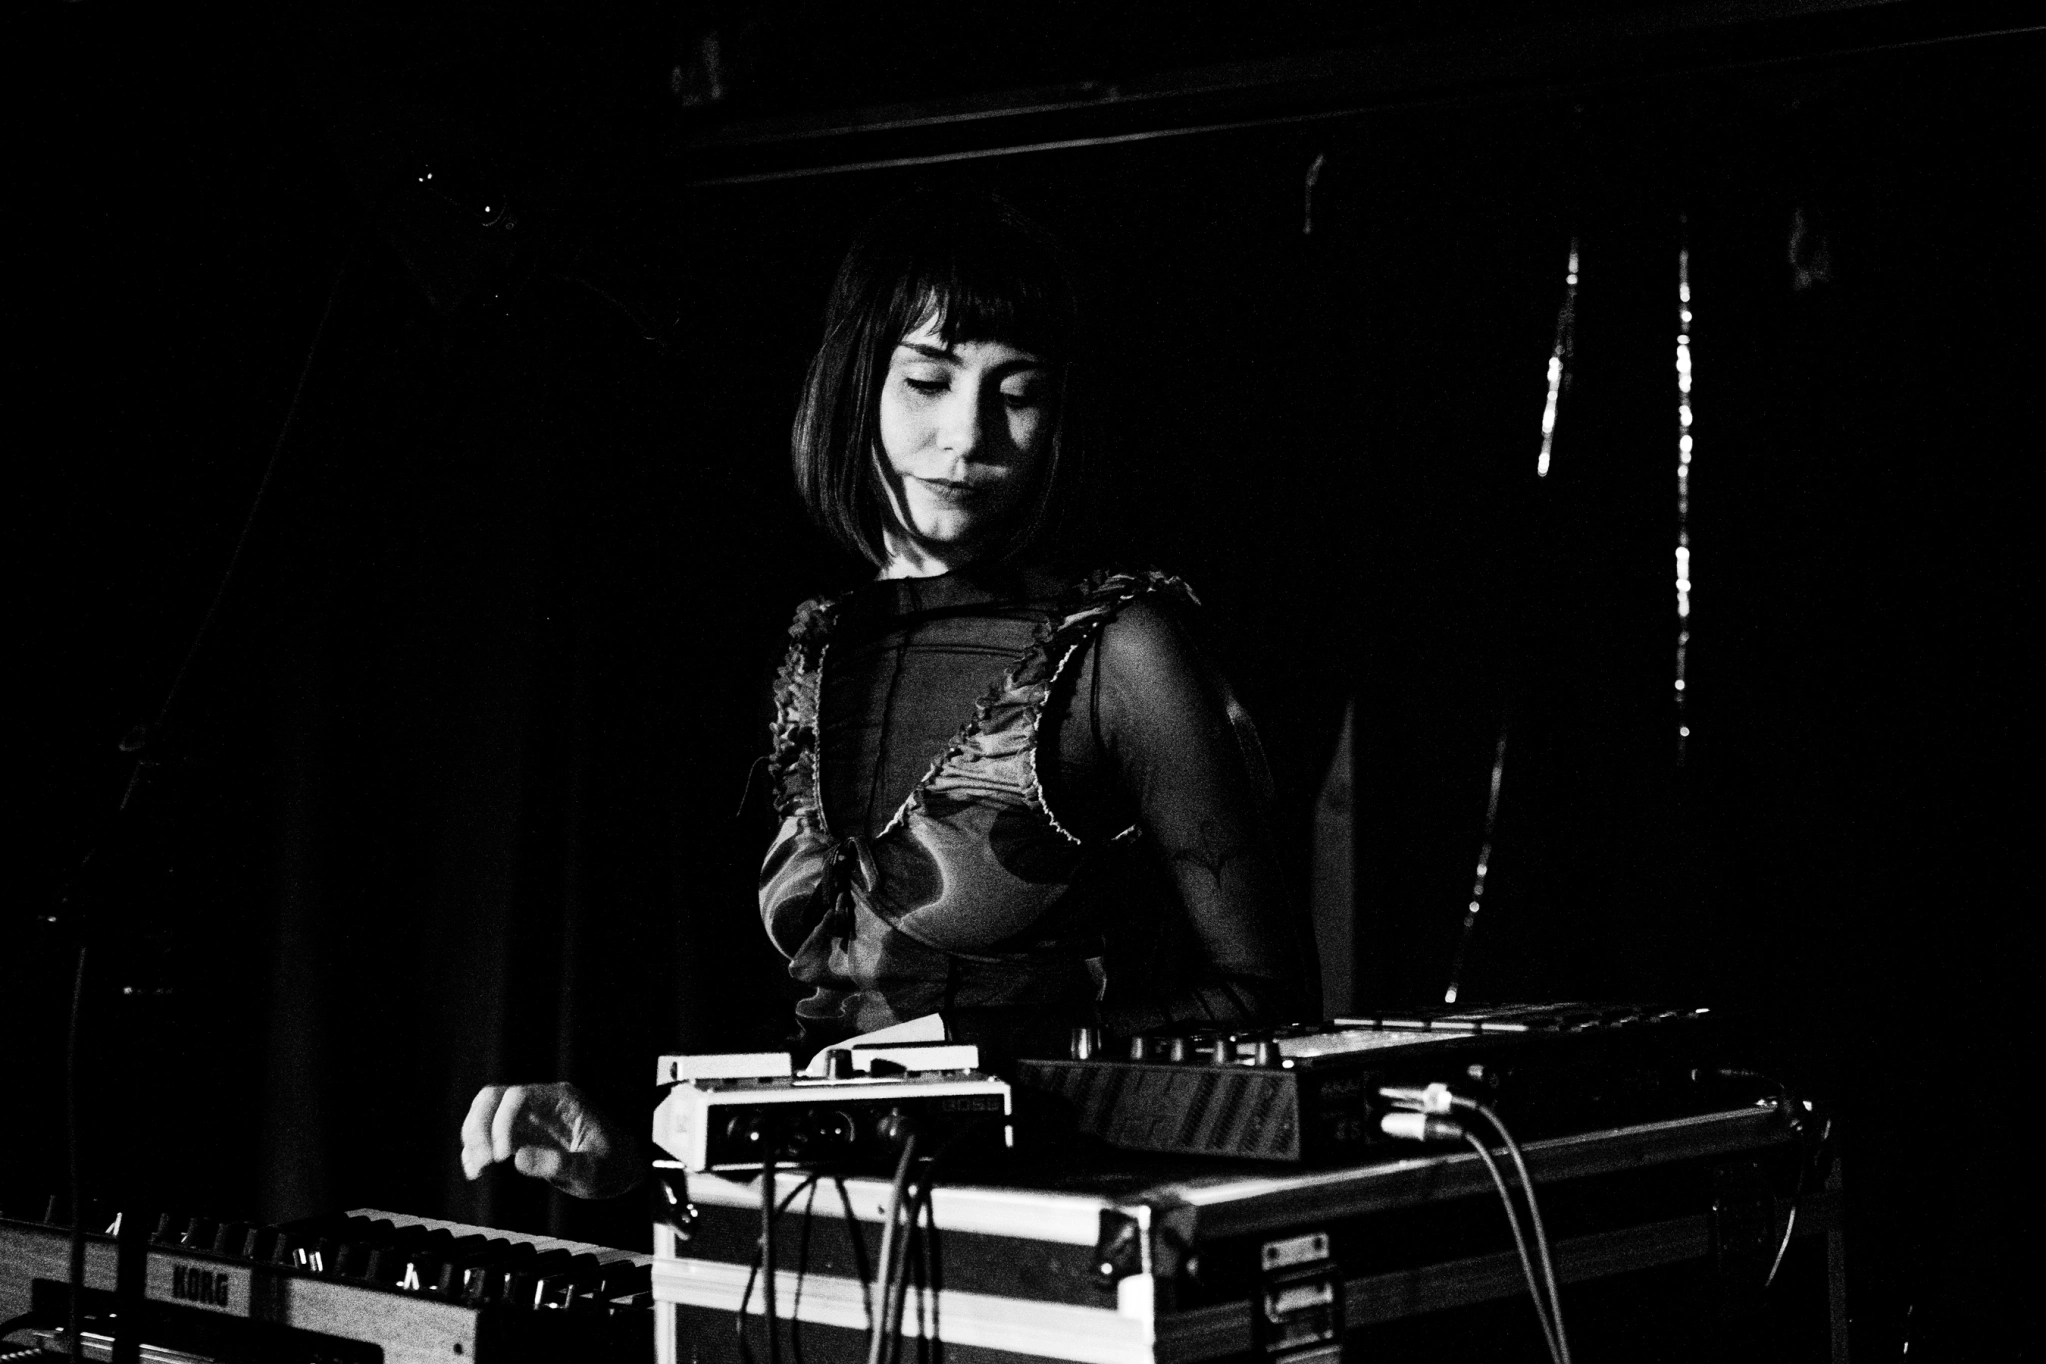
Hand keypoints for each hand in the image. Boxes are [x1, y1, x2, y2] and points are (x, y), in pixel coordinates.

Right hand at [460, 1082, 643, 1199]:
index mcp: (561, 1100)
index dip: (502, 1122)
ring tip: (477, 1169)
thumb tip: (518, 1158)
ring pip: (485, 1111)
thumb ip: (560, 1165)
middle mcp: (541, 1103)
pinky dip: (475, 1149)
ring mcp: (529, 1117)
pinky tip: (476, 1171)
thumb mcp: (593, 1171)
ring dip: (473, 1137)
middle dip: (480, 1127)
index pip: (518, 1096)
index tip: (502, 1155)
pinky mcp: (520, 1135)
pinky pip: (487, 1133)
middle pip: (494, 1097)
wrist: (619, 1170)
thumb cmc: (612, 1167)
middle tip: (484, 1161)